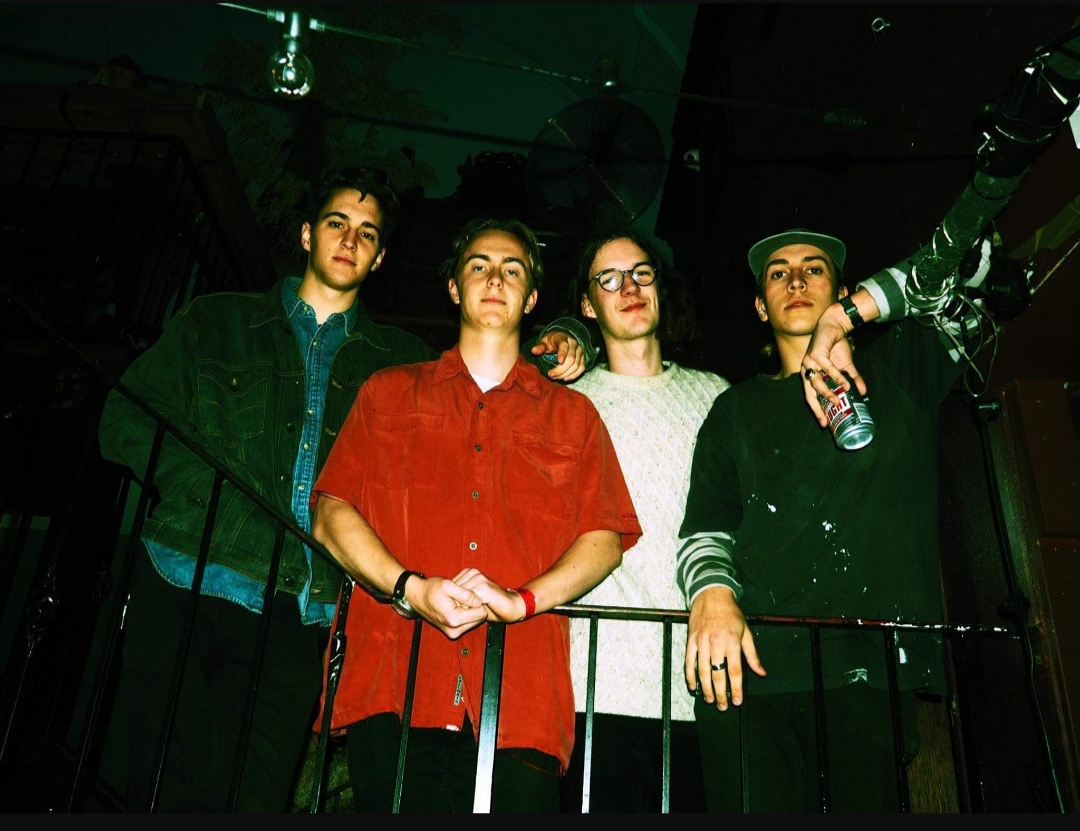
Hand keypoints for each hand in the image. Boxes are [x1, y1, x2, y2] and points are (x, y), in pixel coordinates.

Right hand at [409, 575, 487, 639]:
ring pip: (474, 621)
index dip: (478, 601)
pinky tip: (457, 605)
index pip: (481, 613)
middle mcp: (454, 630)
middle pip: (479, 619)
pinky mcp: (452, 632)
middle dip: (475, 607)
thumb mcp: (447, 585)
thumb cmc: (430, 589)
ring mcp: (453, 633)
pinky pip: (467, 623)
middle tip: (464, 596)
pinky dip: (465, 614)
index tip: (470, 594)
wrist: (417, 596)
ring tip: (460, 600)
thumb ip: (465, 594)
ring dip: (470, 611)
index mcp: (454, 619)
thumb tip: (479, 601)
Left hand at [452, 568, 528, 622]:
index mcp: (469, 572)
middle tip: (468, 612)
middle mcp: (472, 572)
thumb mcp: (471, 599)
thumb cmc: (492, 606)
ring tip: (474, 611)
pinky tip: (479, 611)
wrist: (512, 607)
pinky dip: (470, 609)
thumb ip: (460, 596)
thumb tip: (444, 601)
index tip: (461, 609)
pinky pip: (468, 600)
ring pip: (460, 597)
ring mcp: (478, 578)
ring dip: (464, 608)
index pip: (450, 587)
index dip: (453, 602)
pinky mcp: (484, 587)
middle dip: (457, 605)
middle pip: (453, 592)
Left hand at [532, 331, 586, 381]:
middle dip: (561, 369)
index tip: (559, 362)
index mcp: (563, 338)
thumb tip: (533, 351)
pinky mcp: (582, 358)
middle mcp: (574, 344)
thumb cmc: (551, 342)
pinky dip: (574, 375)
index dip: (562, 354)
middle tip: (550, 374)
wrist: (561, 339)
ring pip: (576, 365)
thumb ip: (540, 347)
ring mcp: (580, 351)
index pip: (564, 346)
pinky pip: (581, 368)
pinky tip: (565, 379)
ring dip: (565, 374)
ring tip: (555, 377)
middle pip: (571, 358)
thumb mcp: (544, 342)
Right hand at [685, 586, 764, 709]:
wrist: (712, 595)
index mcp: (732, 641)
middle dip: (720, 693)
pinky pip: (688, 661)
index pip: (735, 670)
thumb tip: (761, 672)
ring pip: (702, 670)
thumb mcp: (746, 632)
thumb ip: (752, 654)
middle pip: (717, 674)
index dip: (736, 688)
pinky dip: (689, 675)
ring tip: (709, 699)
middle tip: (722, 706)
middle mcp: (716, 642)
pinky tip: (693, 686)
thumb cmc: (730, 613)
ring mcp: (701, 641)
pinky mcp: (691, 639)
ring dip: (705, 688)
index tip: (738, 700)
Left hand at [800, 305, 866, 426]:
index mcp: (811, 376)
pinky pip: (826, 368)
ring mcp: (809, 362)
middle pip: (809, 393)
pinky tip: (845, 384)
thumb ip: (852, 379)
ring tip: (839, 400)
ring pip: (816, 382)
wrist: (835, 325)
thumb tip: (864, 393)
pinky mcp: (815, 353)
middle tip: (827, 420)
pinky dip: (836, 377)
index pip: (811, 397)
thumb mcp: (846, 366)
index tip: (825, 424)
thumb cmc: (836, 347)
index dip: (817, 410)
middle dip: (817, 408)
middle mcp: (806, 370)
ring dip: (827, 392)